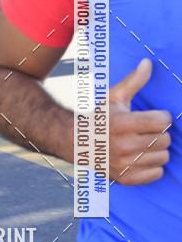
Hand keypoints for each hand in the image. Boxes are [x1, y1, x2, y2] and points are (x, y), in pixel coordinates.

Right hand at [108, 58, 171, 184]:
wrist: (76, 143)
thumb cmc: (99, 118)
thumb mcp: (113, 97)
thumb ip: (134, 81)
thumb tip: (148, 63)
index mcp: (122, 123)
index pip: (162, 121)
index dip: (161, 117)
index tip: (153, 117)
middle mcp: (123, 146)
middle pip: (165, 140)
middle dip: (160, 134)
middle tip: (147, 131)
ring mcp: (124, 164)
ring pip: (163, 157)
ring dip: (157, 150)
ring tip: (144, 144)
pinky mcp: (125, 178)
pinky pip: (156, 174)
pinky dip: (153, 166)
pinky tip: (142, 158)